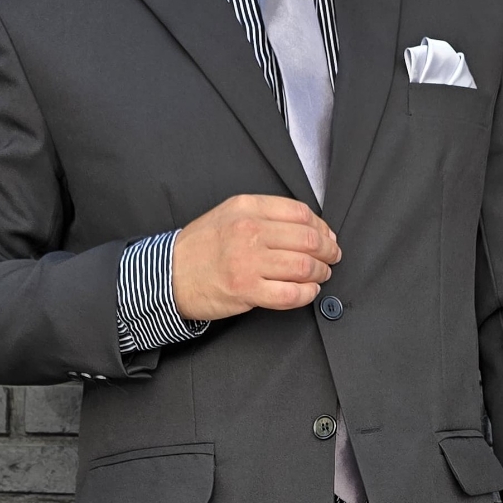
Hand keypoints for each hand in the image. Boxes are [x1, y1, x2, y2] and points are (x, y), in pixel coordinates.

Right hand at [171, 193, 340, 320]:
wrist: (170, 275)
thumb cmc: (202, 247)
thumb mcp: (230, 214)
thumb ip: (264, 214)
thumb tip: (307, 227)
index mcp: (247, 208)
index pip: (300, 213)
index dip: (322, 227)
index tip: (327, 238)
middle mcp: (249, 231)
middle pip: (307, 240)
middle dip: (328, 251)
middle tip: (332, 259)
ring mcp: (248, 262)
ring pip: (303, 267)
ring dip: (320, 273)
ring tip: (321, 276)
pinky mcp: (246, 290)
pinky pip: (290, 294)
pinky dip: (306, 294)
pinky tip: (308, 291)